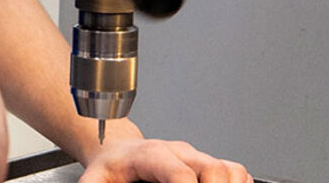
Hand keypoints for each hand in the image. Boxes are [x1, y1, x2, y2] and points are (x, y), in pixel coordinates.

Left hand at [78, 134, 252, 182]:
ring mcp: (195, 157)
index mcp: (150, 157)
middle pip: (213, 169)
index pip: (179, 173)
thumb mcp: (94, 182)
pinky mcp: (205, 163)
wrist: (116, 150)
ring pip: (229, 169)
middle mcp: (178, 153)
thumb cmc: (109, 168)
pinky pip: (235, 171)